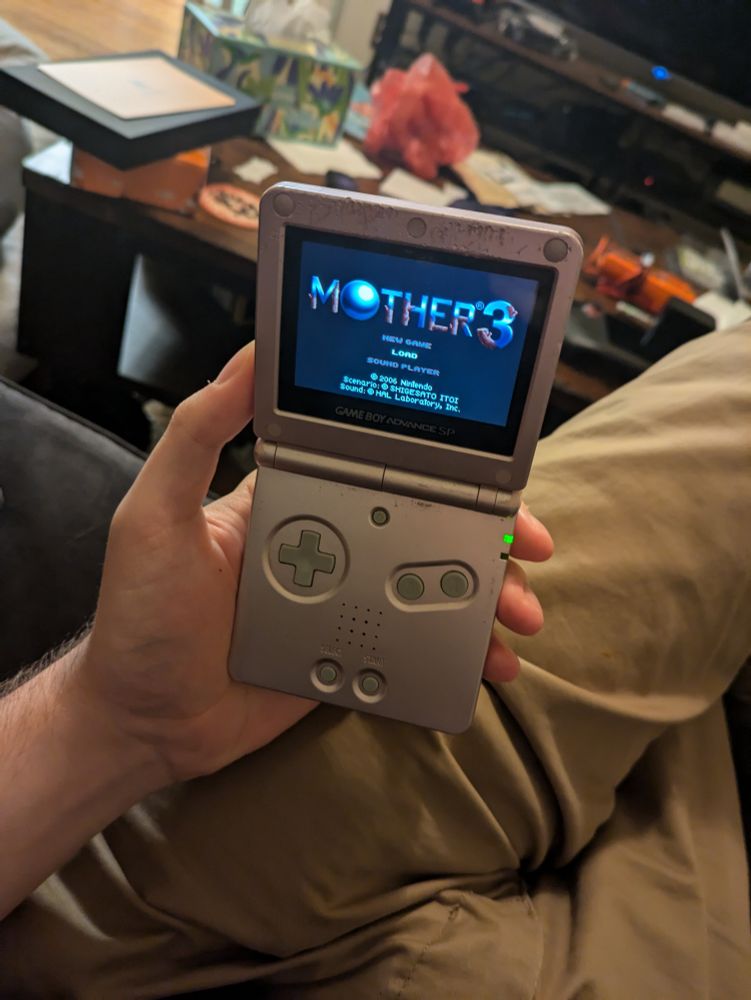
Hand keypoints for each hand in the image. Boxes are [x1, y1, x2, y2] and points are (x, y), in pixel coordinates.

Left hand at [75, 343, 550, 784]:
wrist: (140, 718)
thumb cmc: (142, 611)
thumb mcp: (157, 512)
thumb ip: (199, 433)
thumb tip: (252, 353)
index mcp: (297, 500)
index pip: (386, 470)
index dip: (448, 471)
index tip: (498, 483)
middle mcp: (331, 543)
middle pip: (428, 527)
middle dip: (489, 538)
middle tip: (532, 556)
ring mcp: (346, 603)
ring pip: (433, 588)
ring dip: (485, 598)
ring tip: (520, 622)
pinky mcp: (351, 655)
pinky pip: (417, 647)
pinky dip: (457, 654)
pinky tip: (489, 666)